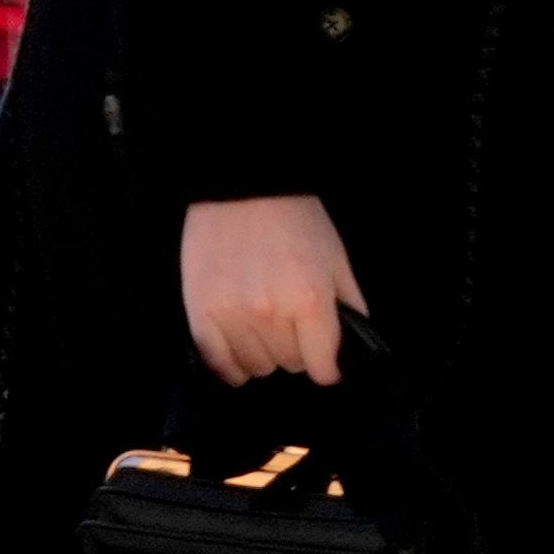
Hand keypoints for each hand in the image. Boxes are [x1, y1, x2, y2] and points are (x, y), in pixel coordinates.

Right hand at [181, 195, 366, 388]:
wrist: (242, 186)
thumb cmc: (295, 219)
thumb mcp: (335, 259)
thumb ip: (349, 307)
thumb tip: (352, 349)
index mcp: (310, 300)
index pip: (322, 368)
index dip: (328, 367)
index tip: (325, 362)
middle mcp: (270, 313)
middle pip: (289, 365)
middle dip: (296, 350)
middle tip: (291, 325)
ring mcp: (232, 314)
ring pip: (256, 367)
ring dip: (264, 355)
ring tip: (263, 328)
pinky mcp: (201, 312)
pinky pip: (218, 363)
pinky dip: (231, 366)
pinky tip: (238, 353)